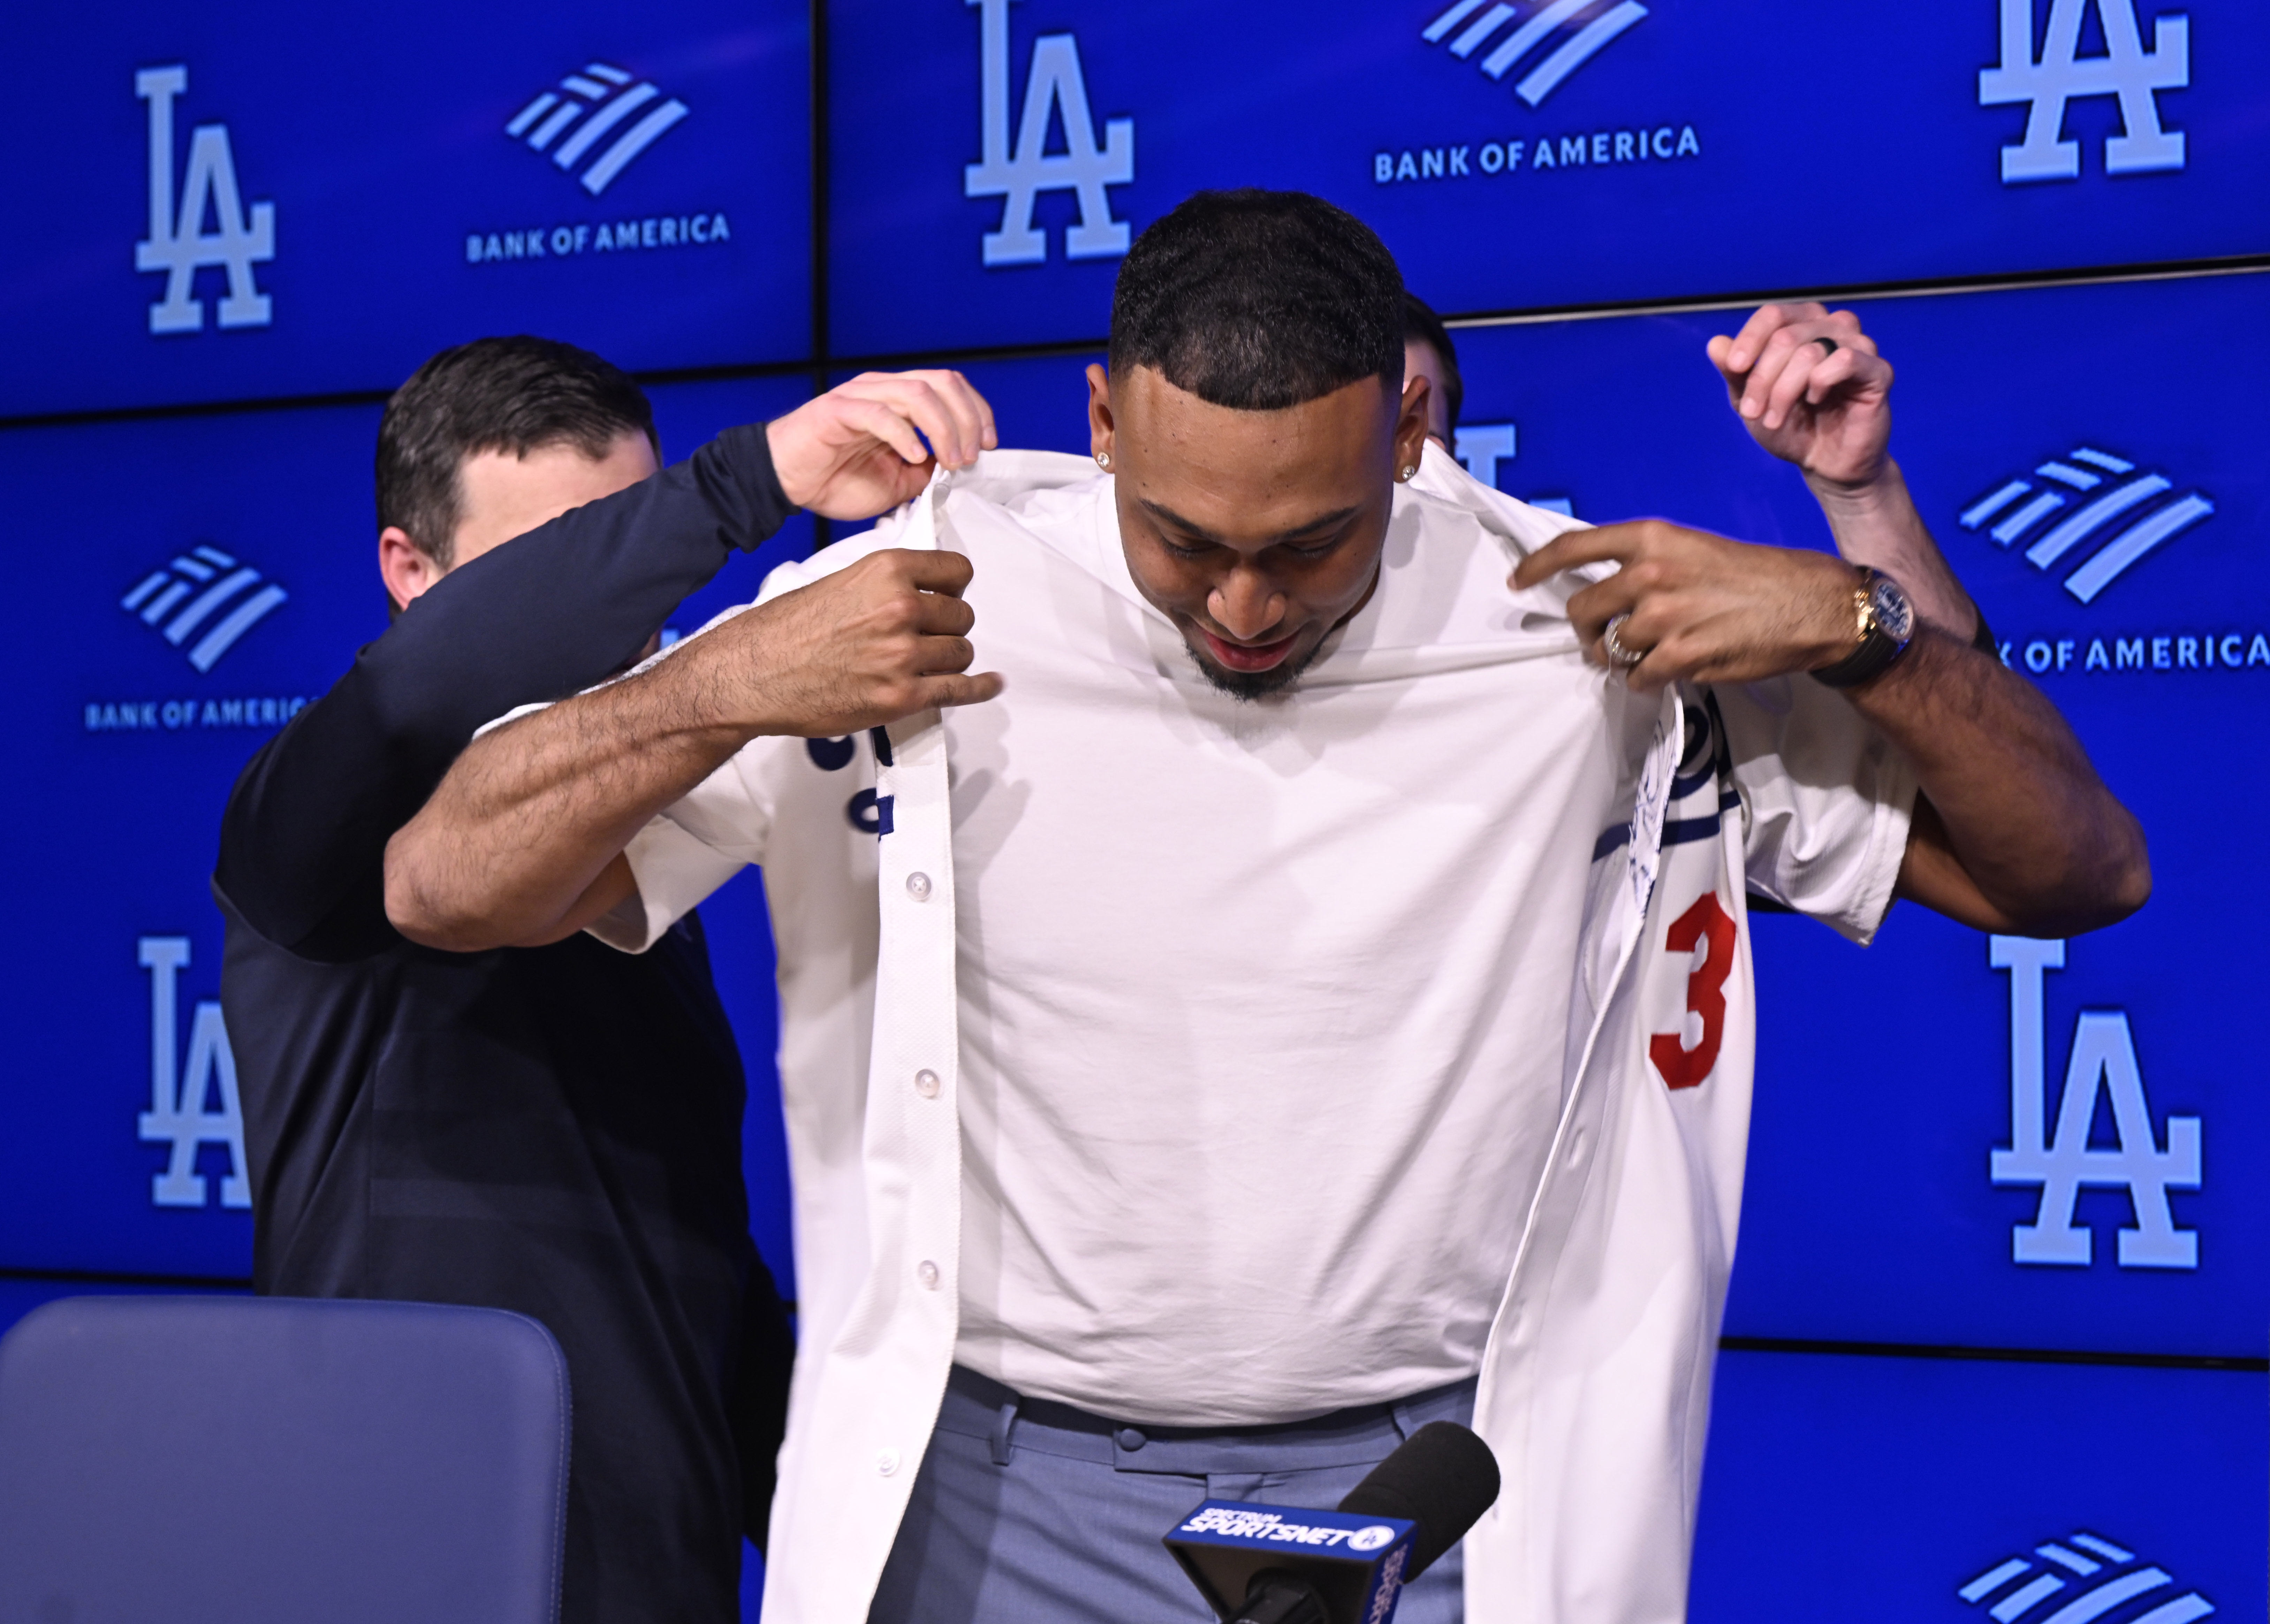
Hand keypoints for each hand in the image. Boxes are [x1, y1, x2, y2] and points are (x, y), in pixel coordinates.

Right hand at [711, 548, 1003, 734]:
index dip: (955, 585)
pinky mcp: (901, 695)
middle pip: (962, 615)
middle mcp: (899, 609)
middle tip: (931, 632)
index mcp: (885, 572)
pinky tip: (989, 684)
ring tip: (932, 659)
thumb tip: (919, 588)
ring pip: (961, 652)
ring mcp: (902, 655)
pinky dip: (979, 688)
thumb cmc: (783, 632)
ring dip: (951, 656)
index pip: (955, 569)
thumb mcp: (837, 581)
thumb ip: (884, 584)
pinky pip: (959, 690)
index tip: (951, 593)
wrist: (751, 674)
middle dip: (949, 625)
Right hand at [766, 371, 998, 519]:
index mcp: (899, 400)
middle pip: (941, 383)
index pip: (950, 387)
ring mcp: (860, 396)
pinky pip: (879, 413)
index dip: (977, 412)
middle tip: (970, 457)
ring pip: (917, 393)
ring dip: (944, 428)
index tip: (988, 445)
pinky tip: (915, 458)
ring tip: (950, 461)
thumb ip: (926, 472)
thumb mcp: (897, 484)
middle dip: (967, 420)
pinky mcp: (837, 411)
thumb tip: (954, 470)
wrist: (786, 481)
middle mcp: (883, 389)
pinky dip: (904, 435)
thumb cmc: (835, 478)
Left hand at [1512, 519, 1860, 690]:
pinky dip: (1648, 680)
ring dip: (1622, 659)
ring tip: (1651, 654)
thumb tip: (1604, 592)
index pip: (1574, 547)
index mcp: (1652, 539)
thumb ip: (1644, 565)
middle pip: (1582, 610)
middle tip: (1604, 639)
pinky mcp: (1682, 654)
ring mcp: (1664, 615)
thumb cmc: (1753, 578)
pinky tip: (1670, 670)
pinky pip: (1639, 677)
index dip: (1536, 566)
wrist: (1810, 604)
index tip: (1517, 581)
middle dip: (1587, 631)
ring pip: (1610, 649)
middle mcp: (1651, 573)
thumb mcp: (1691, 551)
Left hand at [1706, 304, 1891, 490]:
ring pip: (1810, 350)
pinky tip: (1816, 400)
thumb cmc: (1791, 426)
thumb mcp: (1752, 400)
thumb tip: (1715, 343)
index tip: (1735, 369)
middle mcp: (1833, 327)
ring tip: (1775, 418)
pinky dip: (1820, 383)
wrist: (1824, 462)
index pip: (1773, 315)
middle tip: (1752, 412)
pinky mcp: (1878, 371)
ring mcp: (1860, 346)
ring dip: (1783, 390)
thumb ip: (1735, 372)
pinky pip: (1845, 360)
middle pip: (1786, 336)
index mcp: (1804, 325)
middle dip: (1761, 379)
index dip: (1749, 340)